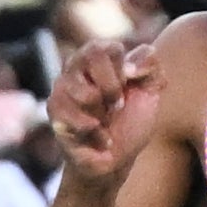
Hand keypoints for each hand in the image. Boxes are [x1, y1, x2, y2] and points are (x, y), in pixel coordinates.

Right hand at [48, 40, 161, 188]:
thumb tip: (135, 62)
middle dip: (112, 87)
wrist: (115, 159)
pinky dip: (96, 135)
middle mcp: (75, 66)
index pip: (107, 47)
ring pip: (86, 93)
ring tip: (105, 122)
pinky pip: (78, 120)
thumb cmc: (130, 121)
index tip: (127, 87)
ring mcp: (61, 88)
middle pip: (92, 54)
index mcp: (98, 56)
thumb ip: (151, 67)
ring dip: (104, 115)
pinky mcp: (54, 113)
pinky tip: (97, 138)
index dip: (123, 71)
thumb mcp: (151, 93)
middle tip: (116, 106)